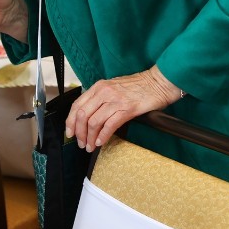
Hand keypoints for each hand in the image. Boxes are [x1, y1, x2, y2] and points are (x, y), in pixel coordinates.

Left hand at [65, 65, 183, 151]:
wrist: (159, 82)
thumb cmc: (139, 86)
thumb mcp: (113, 87)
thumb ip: (100, 98)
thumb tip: (88, 116)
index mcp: (98, 87)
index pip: (77, 105)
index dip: (70, 122)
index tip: (69, 133)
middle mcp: (104, 92)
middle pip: (82, 116)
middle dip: (79, 133)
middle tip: (81, 143)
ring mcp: (115, 100)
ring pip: (94, 122)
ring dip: (90, 137)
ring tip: (90, 146)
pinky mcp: (127, 109)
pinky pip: (109, 125)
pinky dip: (103, 136)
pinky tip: (101, 142)